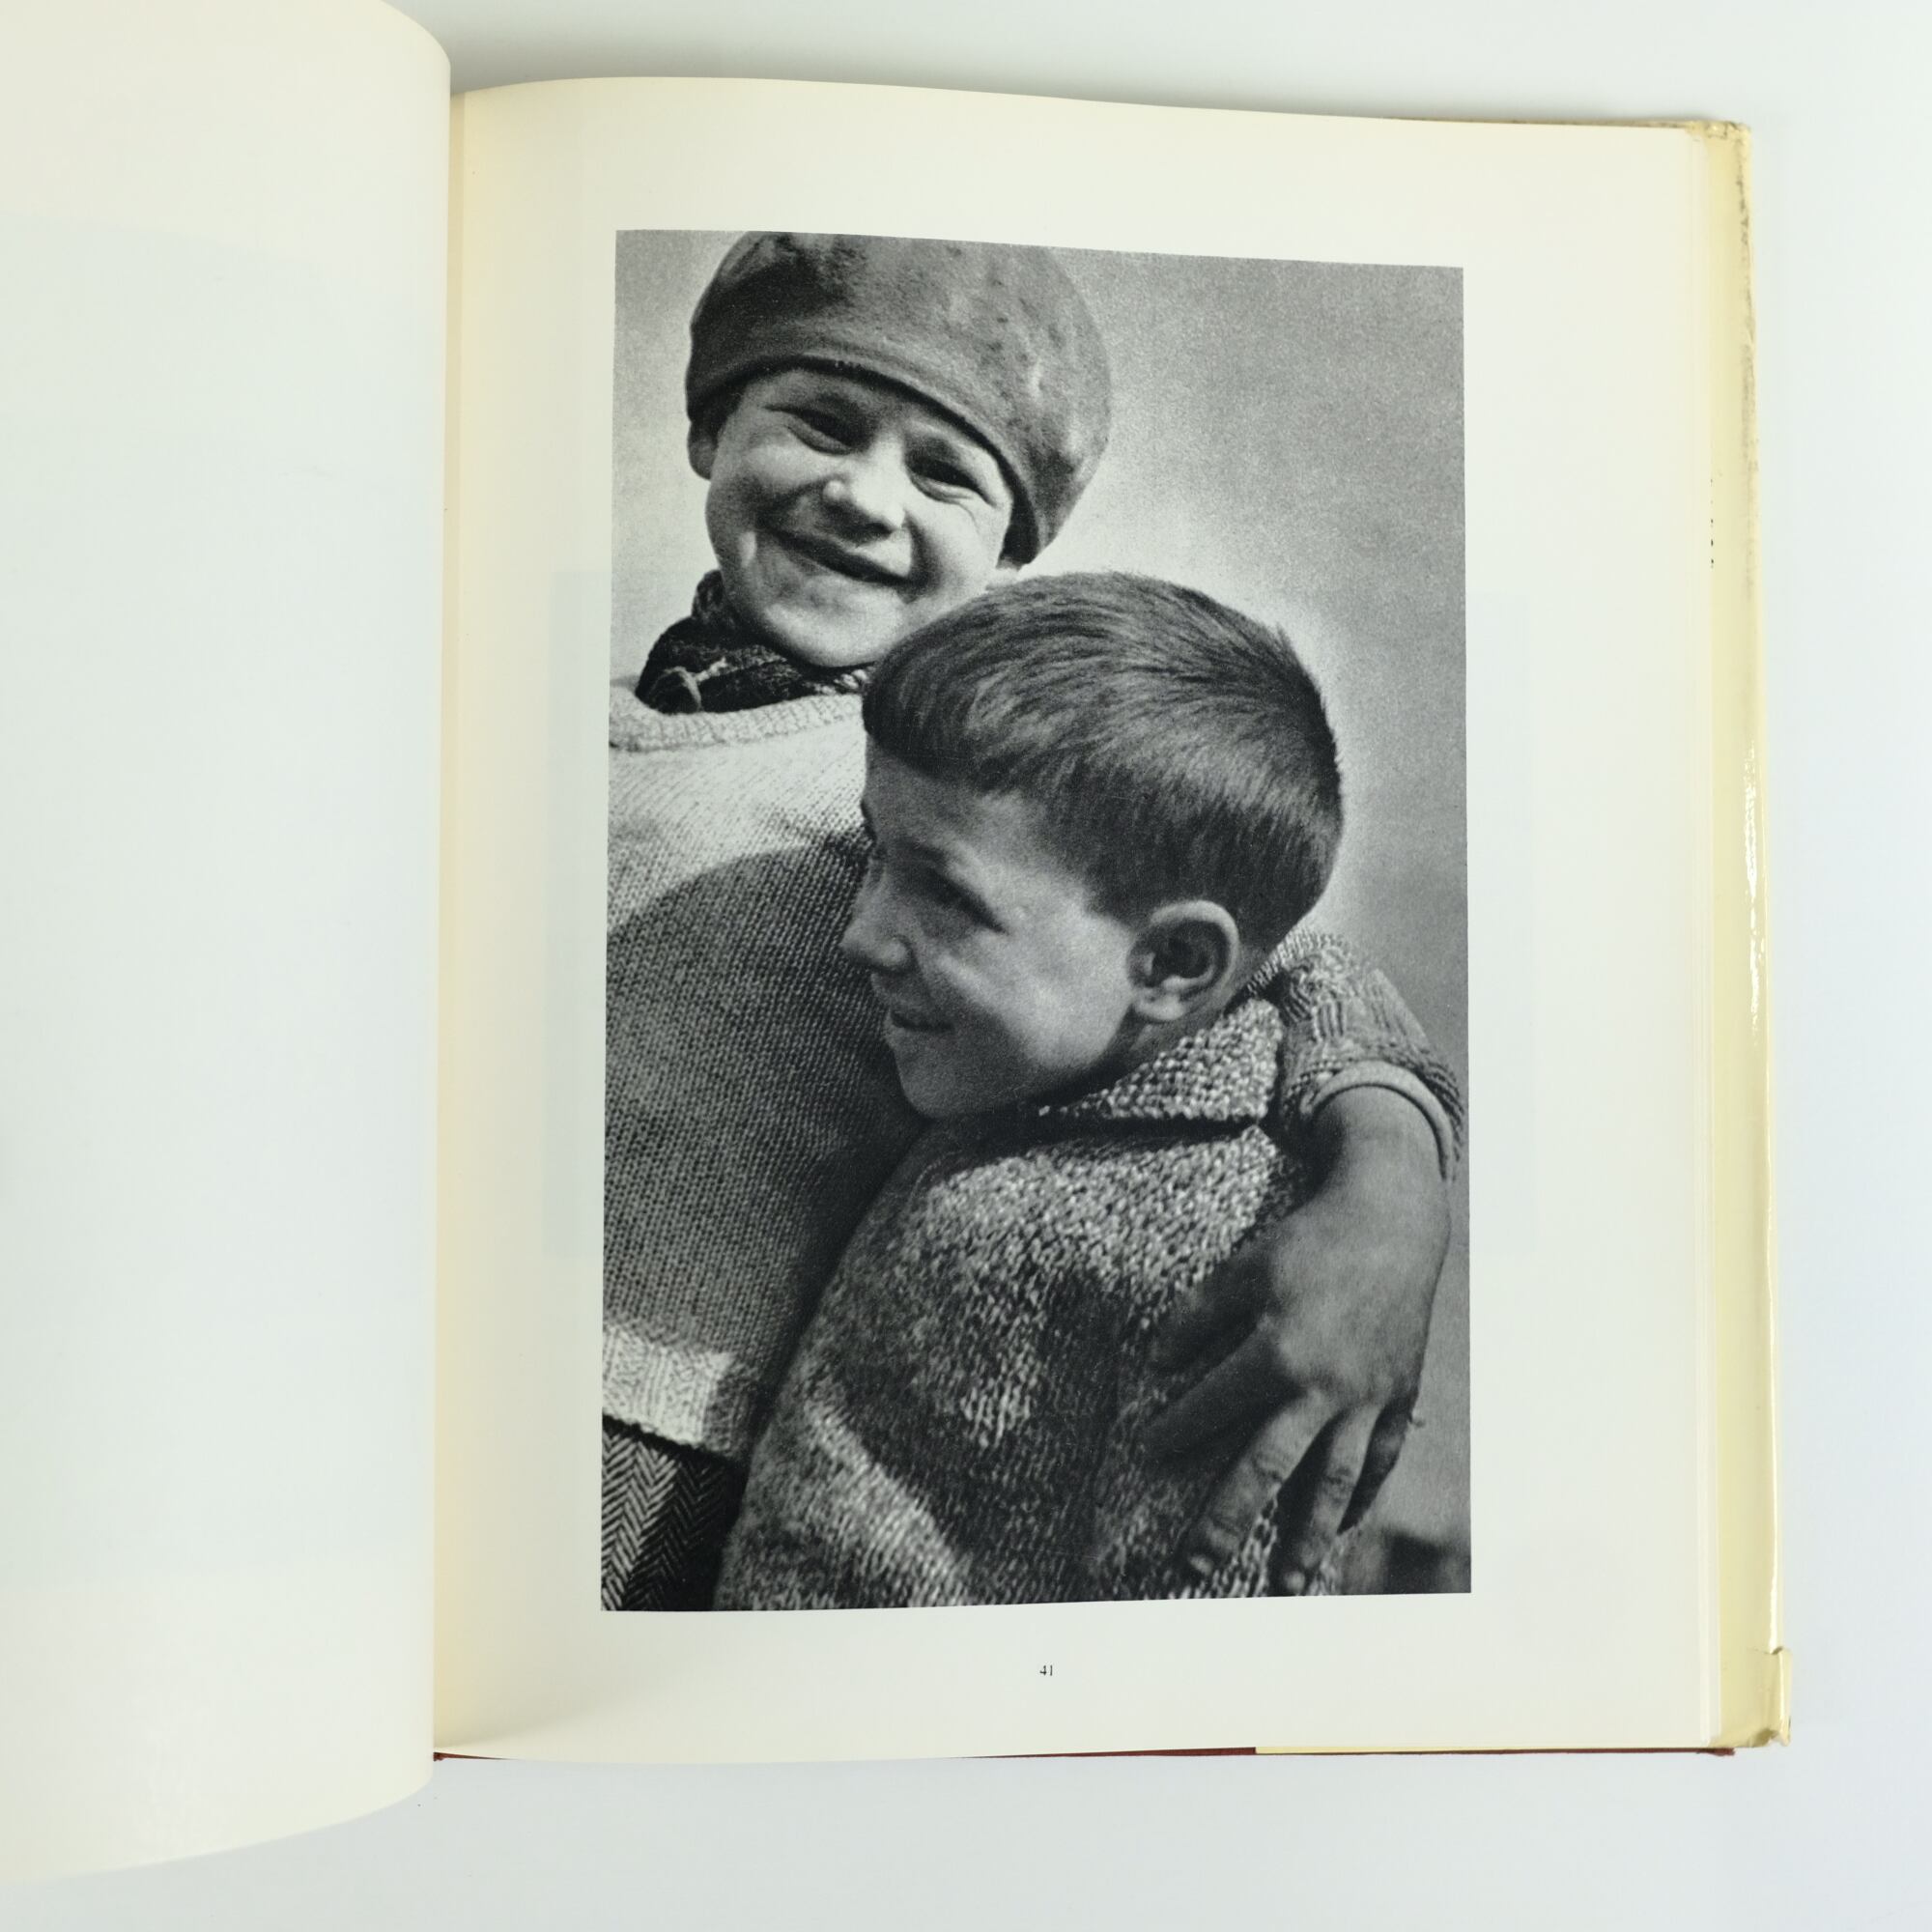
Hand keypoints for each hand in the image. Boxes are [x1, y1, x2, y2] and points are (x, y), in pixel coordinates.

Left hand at [1146, 1086, 1450, 1588]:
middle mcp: (1323, 1389)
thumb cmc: (1309, 1243)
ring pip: (1332, 1484)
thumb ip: (1195, 1316)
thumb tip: (1154, 1360)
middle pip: (1267, 1470)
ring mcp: (1367, 1400)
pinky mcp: (1398, 1399)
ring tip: (1284, 1583)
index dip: (1175, 1432)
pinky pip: (1379, 1462)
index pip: (1212, 1407)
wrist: (1395, 1223)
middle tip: (1190, 1565)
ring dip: (1307, 1538)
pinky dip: (1361, 1500)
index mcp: (1278, 1353)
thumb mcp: (1243, 1268)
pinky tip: (1342, 1531)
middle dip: (1226, 1521)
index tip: (1146, 1454)